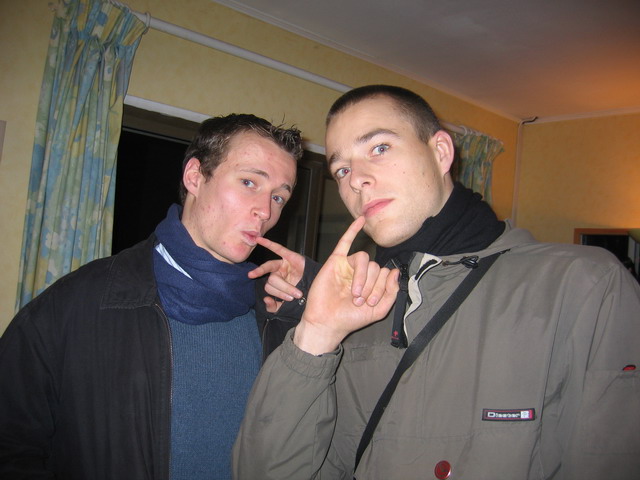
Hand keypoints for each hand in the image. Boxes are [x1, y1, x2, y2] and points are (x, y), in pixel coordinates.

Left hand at [249, 237, 305, 312]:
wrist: (320, 291)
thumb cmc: (303, 297)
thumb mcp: (286, 306)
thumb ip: (274, 307)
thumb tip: (265, 299)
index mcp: (275, 284)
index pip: (268, 287)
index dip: (276, 294)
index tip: (282, 301)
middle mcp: (277, 273)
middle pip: (271, 280)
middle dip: (282, 290)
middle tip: (293, 297)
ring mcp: (283, 264)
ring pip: (272, 269)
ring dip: (284, 284)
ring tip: (296, 293)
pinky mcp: (290, 256)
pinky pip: (277, 248)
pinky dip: (268, 244)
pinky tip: (259, 240)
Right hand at [294, 216, 398, 354]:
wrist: (327, 323)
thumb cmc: (350, 318)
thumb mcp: (379, 311)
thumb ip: (391, 293)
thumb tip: (394, 271)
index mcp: (372, 282)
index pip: (384, 273)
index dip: (381, 287)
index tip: (371, 303)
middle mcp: (361, 273)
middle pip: (375, 266)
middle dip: (370, 285)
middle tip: (360, 301)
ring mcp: (348, 266)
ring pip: (363, 259)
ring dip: (362, 277)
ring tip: (354, 294)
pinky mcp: (335, 262)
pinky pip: (344, 242)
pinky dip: (352, 230)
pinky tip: (361, 220)